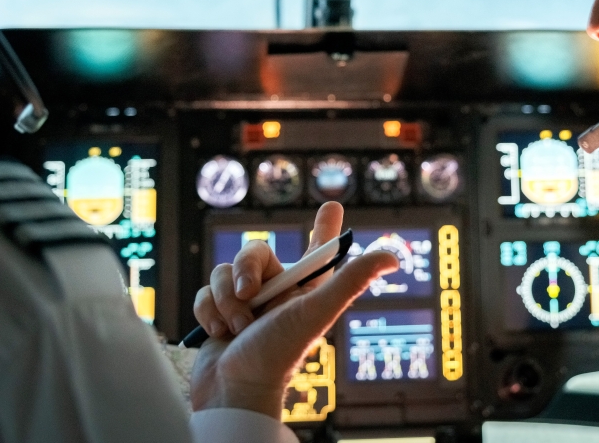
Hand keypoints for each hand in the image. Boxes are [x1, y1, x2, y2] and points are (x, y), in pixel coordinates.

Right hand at [189, 202, 396, 417]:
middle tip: (248, 294)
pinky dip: (208, 312)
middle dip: (245, 270)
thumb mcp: (317, 312)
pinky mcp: (218, 315)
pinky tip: (219, 334)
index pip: (318, 251)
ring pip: (223, 273)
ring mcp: (244, 305)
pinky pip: (205, 294)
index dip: (325, 228)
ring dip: (225, 300)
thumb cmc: (278, 355)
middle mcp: (275, 294)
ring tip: (237, 328)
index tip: (332, 206)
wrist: (234, 391)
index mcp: (303, 290)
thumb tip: (393, 256)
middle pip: (254, 253)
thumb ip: (351, 281)